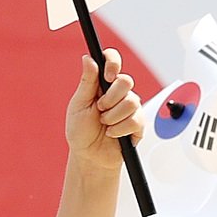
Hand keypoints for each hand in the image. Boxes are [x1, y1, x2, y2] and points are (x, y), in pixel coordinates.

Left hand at [66, 50, 141, 170]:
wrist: (89, 157)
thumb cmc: (81, 132)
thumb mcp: (79, 106)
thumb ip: (87, 82)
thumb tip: (87, 58)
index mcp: (102, 84)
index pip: (112, 61)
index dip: (112, 63)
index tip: (107, 76)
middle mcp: (118, 93)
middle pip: (126, 81)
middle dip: (110, 98)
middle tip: (100, 110)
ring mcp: (130, 107)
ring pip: (132, 101)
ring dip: (113, 116)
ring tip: (104, 125)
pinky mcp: (138, 123)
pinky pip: (135, 119)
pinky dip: (120, 129)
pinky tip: (112, 134)